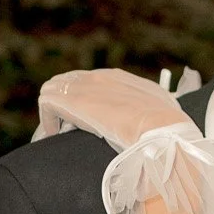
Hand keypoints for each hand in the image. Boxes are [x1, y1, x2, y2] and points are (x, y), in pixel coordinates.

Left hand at [36, 67, 192, 148]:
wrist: (161, 128)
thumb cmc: (166, 128)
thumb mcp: (163, 113)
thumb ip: (154, 112)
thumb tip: (162, 123)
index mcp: (120, 79)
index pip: (92, 82)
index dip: (86, 101)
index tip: (89, 122)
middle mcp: (99, 77)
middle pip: (69, 82)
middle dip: (66, 104)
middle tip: (69, 130)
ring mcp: (83, 87)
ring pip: (53, 90)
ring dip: (55, 112)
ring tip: (59, 134)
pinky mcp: (69, 101)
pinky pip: (46, 104)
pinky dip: (48, 121)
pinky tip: (54, 136)